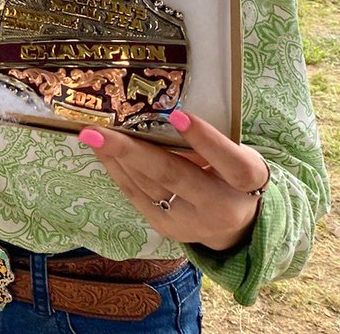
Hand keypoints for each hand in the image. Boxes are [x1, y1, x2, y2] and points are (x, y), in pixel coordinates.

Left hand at [78, 110, 269, 251]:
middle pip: (174, 176)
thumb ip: (209, 139)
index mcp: (248, 182)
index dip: (205, 140)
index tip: (177, 115)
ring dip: (115, 158)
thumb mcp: (237, 153)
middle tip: (97, 131)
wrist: (237, 227)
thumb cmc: (233, 174)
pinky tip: (101, 151)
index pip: (230, 162)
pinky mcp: (167, 228)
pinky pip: (137, 195)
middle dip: (132, 151)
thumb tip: (160, 110)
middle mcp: (220, 207)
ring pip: (148, 186)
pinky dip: (117, 170)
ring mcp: (190, 223)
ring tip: (91, 135)